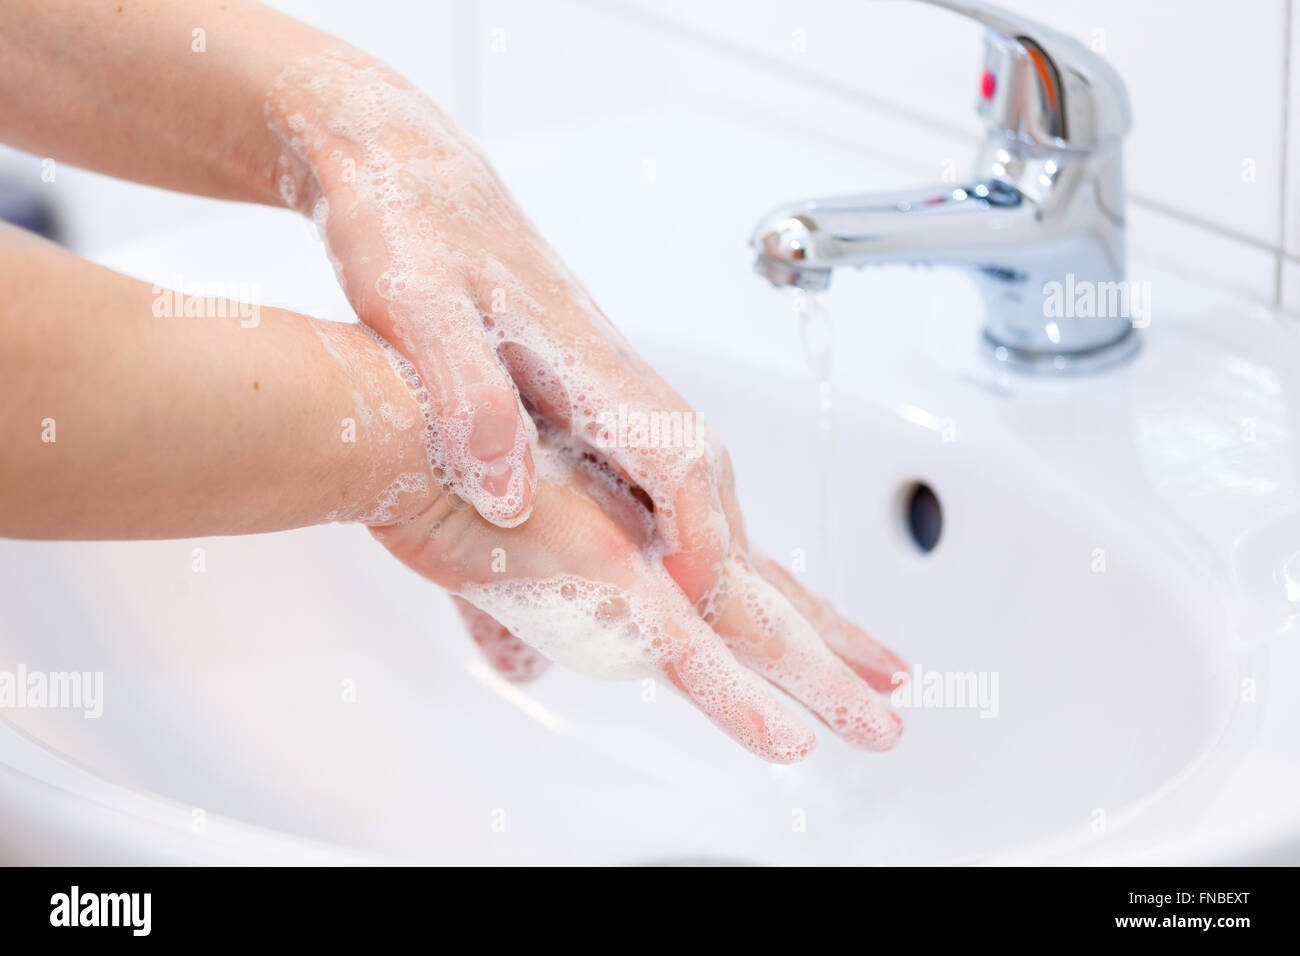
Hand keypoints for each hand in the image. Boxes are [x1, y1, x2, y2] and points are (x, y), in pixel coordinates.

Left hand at [266, 49, 747, 608]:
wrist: (401, 164)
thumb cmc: (404, 226)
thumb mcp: (414, 307)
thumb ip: (466, 397)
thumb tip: (510, 495)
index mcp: (577, 353)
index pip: (672, 457)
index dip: (695, 537)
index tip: (697, 603)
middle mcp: (605, 363)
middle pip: (700, 465)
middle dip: (726, 548)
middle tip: (724, 626)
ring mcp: (597, 367)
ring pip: (681, 459)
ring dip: (704, 530)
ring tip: (700, 607)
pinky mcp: (577, 373)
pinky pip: (646, 450)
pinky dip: (664, 506)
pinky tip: (639, 544)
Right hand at [371, 425, 904, 762]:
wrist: (392, 422)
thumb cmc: (431, 468)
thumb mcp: (485, 560)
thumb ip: (514, 615)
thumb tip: (523, 664)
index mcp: (631, 531)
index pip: (727, 581)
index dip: (780, 613)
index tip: (826, 642)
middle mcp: (656, 537)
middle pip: (766, 599)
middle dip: (833, 642)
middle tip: (892, 677)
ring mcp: (643, 558)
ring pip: (758, 631)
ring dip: (825, 682)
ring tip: (884, 728)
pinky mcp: (609, 579)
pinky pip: (695, 655)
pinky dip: (743, 703)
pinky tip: (791, 742)